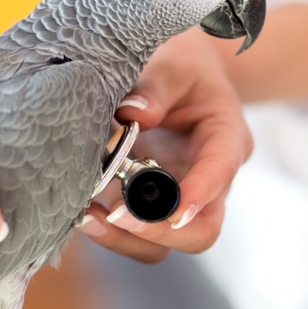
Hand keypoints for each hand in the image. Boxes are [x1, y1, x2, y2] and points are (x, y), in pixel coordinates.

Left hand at [77, 29, 252, 262]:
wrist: (180, 75)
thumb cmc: (182, 68)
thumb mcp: (174, 65)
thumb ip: (156, 86)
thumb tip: (132, 115)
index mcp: (226, 140)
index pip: (221, 172)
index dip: (200, 193)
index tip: (173, 208)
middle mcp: (208, 180)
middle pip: (201, 230)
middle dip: (159, 230)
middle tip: (115, 214)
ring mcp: (178, 198)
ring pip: (165, 244)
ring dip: (126, 238)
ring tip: (87, 217)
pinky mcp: (148, 204)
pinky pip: (134, 233)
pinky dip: (109, 230)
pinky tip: (81, 211)